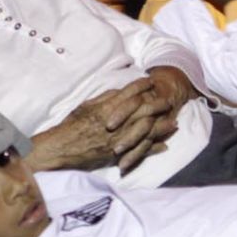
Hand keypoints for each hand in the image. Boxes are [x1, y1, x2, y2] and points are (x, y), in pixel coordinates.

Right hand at [29, 73, 190, 173]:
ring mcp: (120, 140)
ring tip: (174, 123)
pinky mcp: (119, 154)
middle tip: (169, 100)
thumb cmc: (71, 126)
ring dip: (162, 127)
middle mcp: (117, 124)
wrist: (62, 149)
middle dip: (158, 104)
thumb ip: (104, 99)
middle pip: (144, 111)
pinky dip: (154, 149)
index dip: (141, 86)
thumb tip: (120, 92)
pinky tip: (165, 145)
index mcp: (107, 109)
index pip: (129, 94)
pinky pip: (141, 152)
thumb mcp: (86, 107)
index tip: (150, 81)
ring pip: (147, 132)